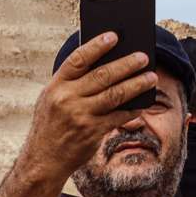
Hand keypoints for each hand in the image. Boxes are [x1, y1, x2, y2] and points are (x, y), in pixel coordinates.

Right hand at [21, 32, 158, 183]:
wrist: (43, 160)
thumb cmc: (51, 125)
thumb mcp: (51, 100)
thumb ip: (71, 84)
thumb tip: (104, 67)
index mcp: (56, 86)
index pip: (78, 60)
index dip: (96, 46)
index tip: (114, 36)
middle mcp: (67, 99)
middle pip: (102, 75)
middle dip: (126, 64)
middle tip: (143, 57)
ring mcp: (80, 115)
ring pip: (115, 94)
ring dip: (136, 84)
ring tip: (151, 77)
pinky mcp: (92, 132)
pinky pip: (118, 116)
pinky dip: (132, 109)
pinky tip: (142, 103)